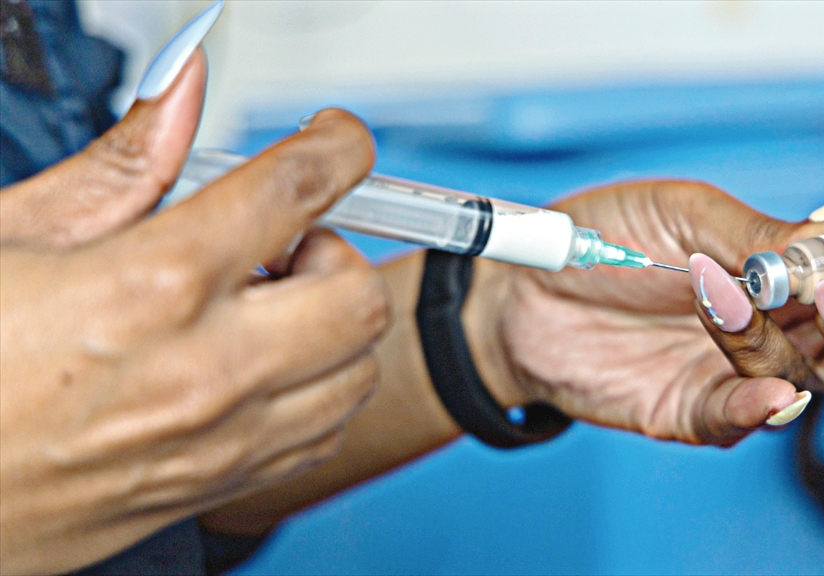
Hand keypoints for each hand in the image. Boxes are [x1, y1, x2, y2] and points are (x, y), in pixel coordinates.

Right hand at [0, 53, 386, 574]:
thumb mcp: (15, 237)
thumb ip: (123, 162)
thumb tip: (182, 90)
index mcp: (149, 288)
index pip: (296, 191)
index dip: (337, 146)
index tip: (335, 141)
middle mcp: (203, 373)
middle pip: (360, 293)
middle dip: (337, 248)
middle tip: (281, 242)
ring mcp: (218, 442)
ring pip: (358, 369)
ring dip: (333, 320)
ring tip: (264, 306)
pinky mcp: (215, 487)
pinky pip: (324, 433)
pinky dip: (319, 385)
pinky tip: (262, 362)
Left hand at [468, 181, 823, 446]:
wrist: (523, 291)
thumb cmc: (604, 238)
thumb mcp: (683, 215)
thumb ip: (761, 235)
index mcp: (794, 269)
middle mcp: (787, 327)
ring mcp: (746, 374)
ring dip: (792, 349)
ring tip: (728, 305)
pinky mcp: (698, 410)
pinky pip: (748, 421)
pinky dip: (761, 407)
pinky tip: (768, 391)